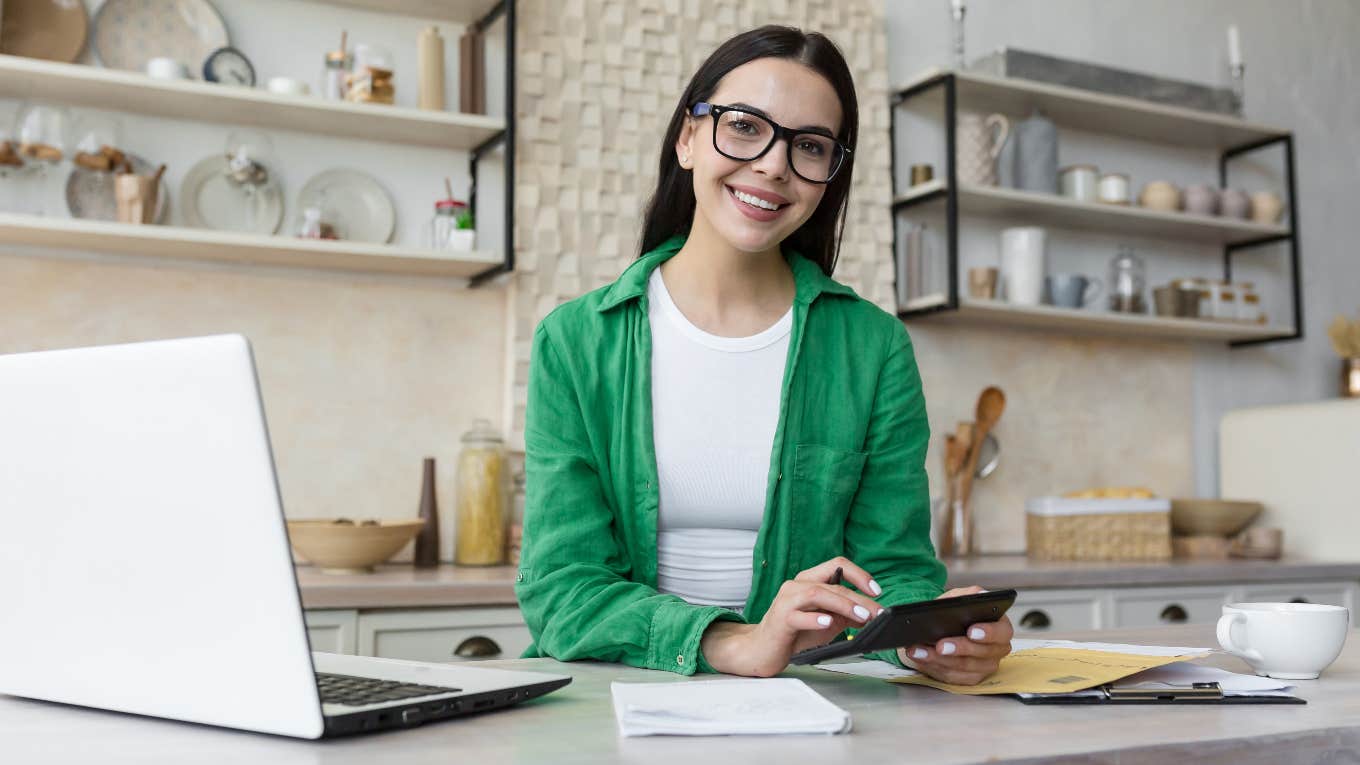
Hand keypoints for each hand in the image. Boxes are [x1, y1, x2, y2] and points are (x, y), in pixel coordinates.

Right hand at [701, 557, 883, 676]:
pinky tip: (828, 623)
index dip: (859, 575)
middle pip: (832, 582)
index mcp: (809, 580)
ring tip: (861, 617)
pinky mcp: (779, 619)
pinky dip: (814, 618)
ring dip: (842, 604)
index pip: (837, 565)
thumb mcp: (826, 622)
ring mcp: (786, 601)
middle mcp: (797, 585)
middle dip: (859, 597)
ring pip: (817, 592)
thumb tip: (871, 613)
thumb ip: (846, 615)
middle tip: (876, 612)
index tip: (877, 591)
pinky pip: (797, 615)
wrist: (762, 650)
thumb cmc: (794, 633)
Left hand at [898, 585, 1012, 684]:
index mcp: (1000, 627)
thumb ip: (971, 594)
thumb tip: (979, 595)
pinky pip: (951, 676)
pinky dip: (932, 667)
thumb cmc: (955, 612)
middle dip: (959, 649)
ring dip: (939, 659)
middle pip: (981, 654)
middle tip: (940, 645)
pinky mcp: (968, 678)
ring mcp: (984, 666)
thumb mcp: (960, 597)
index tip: (971, 631)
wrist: (939, 626)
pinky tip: (920, 656)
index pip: (1001, 632)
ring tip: (921, 650)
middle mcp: (996, 649)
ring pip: (963, 667)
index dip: (988, 633)